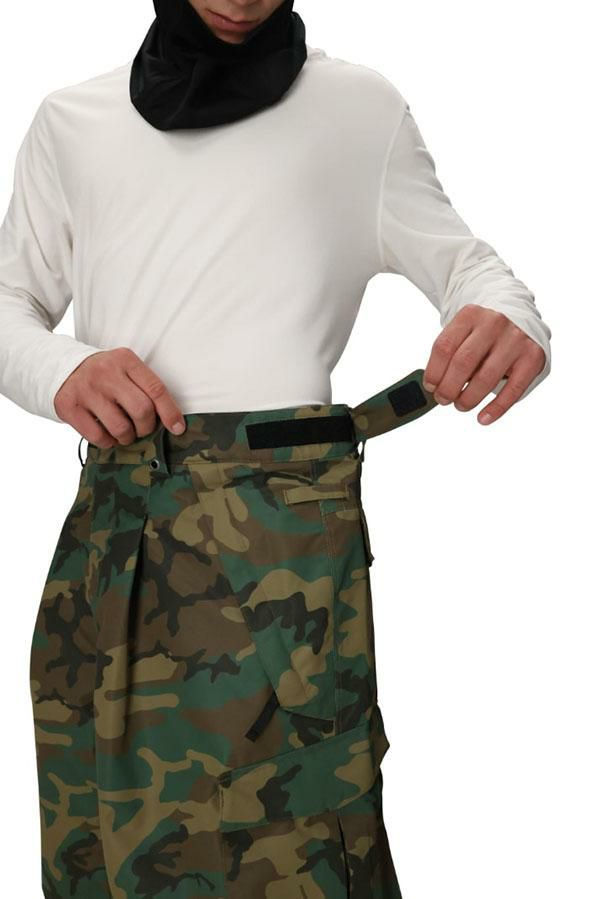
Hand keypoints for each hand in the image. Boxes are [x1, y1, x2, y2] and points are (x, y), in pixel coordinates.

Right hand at [54, 347, 185, 447]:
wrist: (62, 368)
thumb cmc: (105, 375)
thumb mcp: (125, 369)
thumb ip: (145, 388)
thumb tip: (171, 422)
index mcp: (125, 360)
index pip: (156, 389)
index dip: (170, 413)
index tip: (177, 429)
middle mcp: (105, 373)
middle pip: (141, 410)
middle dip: (146, 427)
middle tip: (142, 429)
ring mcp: (86, 389)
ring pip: (120, 427)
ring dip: (127, 437)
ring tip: (125, 433)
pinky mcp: (69, 406)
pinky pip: (98, 437)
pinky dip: (108, 442)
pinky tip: (107, 435)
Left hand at [422, 304, 545, 424]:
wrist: (519, 317)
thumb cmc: (484, 332)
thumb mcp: (465, 332)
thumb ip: (450, 354)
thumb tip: (435, 387)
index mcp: (470, 315)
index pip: (444, 347)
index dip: (434, 372)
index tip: (430, 387)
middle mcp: (494, 323)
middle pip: (463, 362)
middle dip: (449, 388)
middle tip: (444, 399)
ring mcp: (515, 340)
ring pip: (486, 378)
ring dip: (469, 398)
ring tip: (461, 405)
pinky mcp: (533, 357)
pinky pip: (513, 389)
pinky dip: (496, 408)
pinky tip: (483, 418)